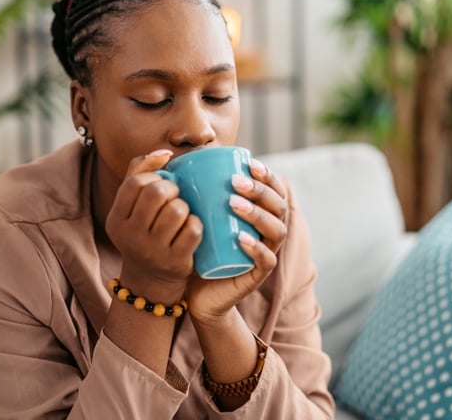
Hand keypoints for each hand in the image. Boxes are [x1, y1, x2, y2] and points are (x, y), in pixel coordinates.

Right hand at [104, 149, 201, 300]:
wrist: (149, 282)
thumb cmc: (143, 234)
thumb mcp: (130, 209)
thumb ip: (139, 173)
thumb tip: (164, 152)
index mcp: (117, 219)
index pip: (135, 183)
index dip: (153, 175)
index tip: (161, 182)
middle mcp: (130, 236)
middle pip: (156, 193)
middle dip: (171, 188)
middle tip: (176, 196)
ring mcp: (153, 251)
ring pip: (177, 210)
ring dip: (185, 207)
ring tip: (182, 213)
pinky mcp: (175, 262)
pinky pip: (193, 230)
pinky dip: (197, 224)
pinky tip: (192, 227)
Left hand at [187, 158, 288, 324]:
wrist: (198, 292)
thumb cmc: (200, 248)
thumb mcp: (199, 217)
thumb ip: (194, 194)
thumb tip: (173, 161)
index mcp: (260, 214)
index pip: (274, 190)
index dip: (268, 176)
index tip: (249, 163)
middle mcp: (268, 232)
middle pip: (278, 206)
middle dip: (261, 191)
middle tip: (236, 182)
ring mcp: (266, 253)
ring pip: (276, 230)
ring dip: (258, 215)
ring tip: (234, 204)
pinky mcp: (257, 275)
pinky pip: (266, 260)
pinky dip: (257, 248)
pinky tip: (242, 238)